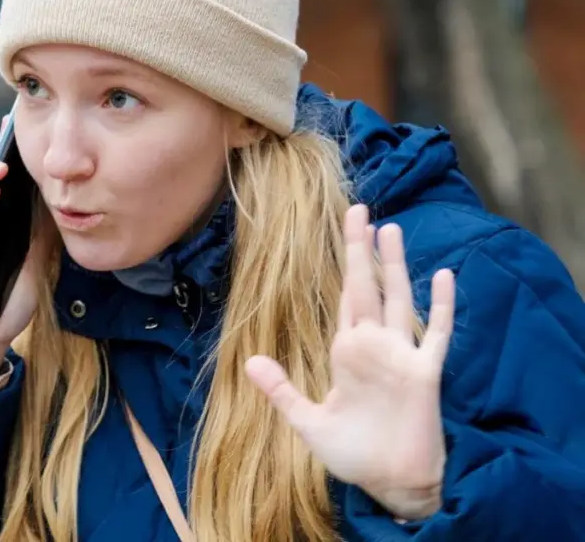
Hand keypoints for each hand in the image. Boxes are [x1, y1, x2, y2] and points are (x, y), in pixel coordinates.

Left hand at [245, 204, 454, 520]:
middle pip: (366, 287)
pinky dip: (440, 306)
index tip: (342, 235)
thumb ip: (281, 390)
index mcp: (347, 353)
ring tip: (389, 228)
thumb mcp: (308, 421)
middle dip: (360, 250)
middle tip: (357, 210)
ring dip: (395, 265)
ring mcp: (401, 357)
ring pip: (397, 299)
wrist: (391, 485)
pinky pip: (435, 333)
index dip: (342, 267)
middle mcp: (374, 346)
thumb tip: (249, 362)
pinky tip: (446, 276)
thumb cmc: (354, 454)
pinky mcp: (423, 374)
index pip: (345, 298)